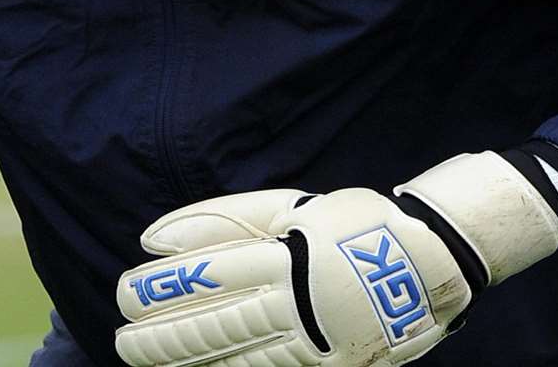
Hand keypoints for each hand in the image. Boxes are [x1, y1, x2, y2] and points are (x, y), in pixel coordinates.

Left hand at [113, 187, 469, 366]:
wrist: (432, 261)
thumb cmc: (353, 224)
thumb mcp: (292, 206)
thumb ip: (225, 216)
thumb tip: (157, 235)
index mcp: (288, 255)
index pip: (211, 275)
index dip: (165, 288)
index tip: (129, 293)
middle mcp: (297, 301)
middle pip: (218, 321)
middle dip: (163, 332)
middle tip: (125, 337)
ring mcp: (315, 340)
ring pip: (237, 354)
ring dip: (185, 359)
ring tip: (145, 358)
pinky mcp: (329, 366)